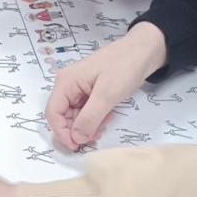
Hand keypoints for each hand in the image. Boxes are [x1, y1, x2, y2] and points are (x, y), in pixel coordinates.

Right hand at [45, 24, 166, 149]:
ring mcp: (79, 87)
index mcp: (66, 82)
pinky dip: (95, 118)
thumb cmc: (124, 67)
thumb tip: (76, 139)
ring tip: (105, 124)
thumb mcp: (107, 95)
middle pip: (63, 116)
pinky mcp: (90, 90)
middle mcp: (68, 84)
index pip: (52, 113)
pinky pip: (85, 110)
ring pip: (75, 115)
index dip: (61, 132)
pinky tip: (108, 117)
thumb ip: (89, 118)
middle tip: (96, 136)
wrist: (144, 50)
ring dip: (87, 125)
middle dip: (77, 129)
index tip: (77, 146)